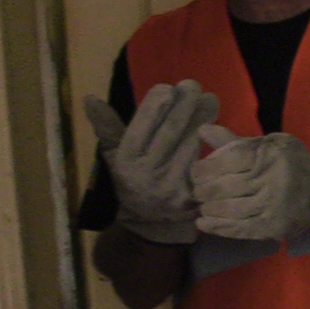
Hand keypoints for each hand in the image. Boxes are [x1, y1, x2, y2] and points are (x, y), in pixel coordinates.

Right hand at [84, 79, 218, 243]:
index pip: (142, 126)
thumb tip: (90, 98)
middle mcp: (149, 173)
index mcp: (127, 160)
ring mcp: (174, 185)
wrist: (151, 222)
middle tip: (194, 85)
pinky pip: (208, 163)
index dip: (156, 105)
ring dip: (203, 119)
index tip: (168, 86)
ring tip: (210, 99)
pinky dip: (215, 143)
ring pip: (192, 145)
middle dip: (184, 105)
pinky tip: (219, 128)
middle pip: (171, 132)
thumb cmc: (132, 179)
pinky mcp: (195, 194)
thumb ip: (107, 127)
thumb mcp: (114, 155)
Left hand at [192, 125, 309, 239]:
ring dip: (209, 208)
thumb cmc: (288, 164)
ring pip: (228, 208)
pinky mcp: (273, 226)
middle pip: (223, 186)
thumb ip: (234, 141)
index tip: (196, 173)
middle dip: (203, 190)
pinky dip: (218, 227)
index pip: (227, 160)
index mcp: (269, 154)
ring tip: (203, 206)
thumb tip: (201, 129)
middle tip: (198, 191)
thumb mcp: (266, 145)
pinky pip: (239, 228)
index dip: (204, 168)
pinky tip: (204, 223)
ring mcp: (273, 205)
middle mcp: (272, 178)